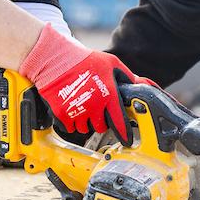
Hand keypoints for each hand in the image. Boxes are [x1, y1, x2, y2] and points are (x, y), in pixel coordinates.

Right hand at [18, 24, 153, 144]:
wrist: (56, 59)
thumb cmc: (84, 59)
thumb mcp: (110, 63)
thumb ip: (128, 77)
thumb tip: (144, 84)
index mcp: (108, 93)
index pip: (119, 122)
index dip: (124, 133)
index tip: (126, 140)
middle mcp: (93, 105)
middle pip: (101, 127)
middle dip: (99, 120)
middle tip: (95, 108)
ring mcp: (77, 111)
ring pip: (84, 128)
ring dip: (84, 121)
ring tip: (81, 105)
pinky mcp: (61, 114)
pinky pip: (69, 128)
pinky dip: (70, 121)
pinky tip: (71, 108)